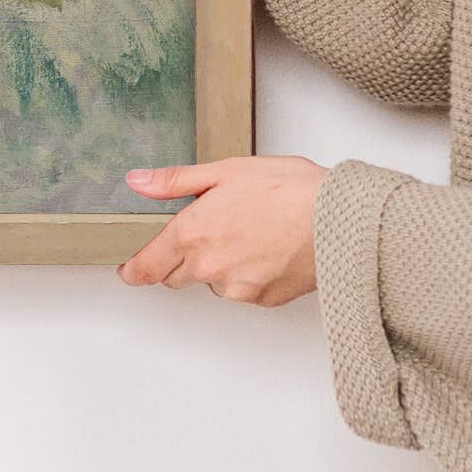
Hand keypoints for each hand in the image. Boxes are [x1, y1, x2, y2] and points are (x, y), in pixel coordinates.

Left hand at [118, 154, 323, 304]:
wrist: (342, 219)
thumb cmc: (289, 190)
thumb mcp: (225, 171)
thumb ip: (175, 182)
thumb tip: (137, 182)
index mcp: (192, 235)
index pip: (147, 267)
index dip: (135, 269)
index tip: (130, 269)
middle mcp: (210, 268)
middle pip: (177, 276)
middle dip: (182, 259)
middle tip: (207, 232)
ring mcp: (239, 288)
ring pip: (214, 283)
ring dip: (219, 266)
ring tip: (249, 233)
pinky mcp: (265, 300)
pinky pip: (245, 291)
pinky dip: (249, 275)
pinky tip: (268, 249)